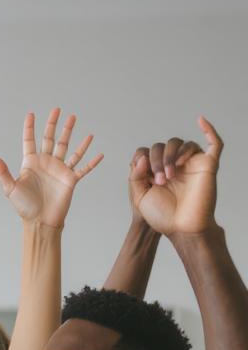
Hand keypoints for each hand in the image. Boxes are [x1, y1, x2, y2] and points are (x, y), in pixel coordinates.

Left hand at [0, 109, 102, 227]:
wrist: (39, 221)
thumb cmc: (24, 206)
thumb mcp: (10, 188)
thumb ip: (3, 171)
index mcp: (31, 164)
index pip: (30, 141)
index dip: (29, 128)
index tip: (31, 114)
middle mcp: (46, 163)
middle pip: (50, 139)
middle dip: (54, 124)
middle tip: (57, 109)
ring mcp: (59, 170)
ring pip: (67, 147)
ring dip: (71, 133)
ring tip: (74, 118)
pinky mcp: (71, 179)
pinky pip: (83, 168)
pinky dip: (92, 162)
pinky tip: (99, 153)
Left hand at [129, 117, 221, 236]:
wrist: (180, 228)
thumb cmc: (162, 216)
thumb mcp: (140, 197)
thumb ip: (135, 177)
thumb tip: (142, 156)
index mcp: (157, 171)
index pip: (148, 152)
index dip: (144, 160)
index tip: (146, 178)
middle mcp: (174, 165)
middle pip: (164, 145)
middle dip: (158, 159)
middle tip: (160, 180)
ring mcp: (191, 163)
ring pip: (182, 143)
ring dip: (172, 154)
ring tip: (170, 175)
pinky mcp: (208, 165)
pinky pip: (214, 143)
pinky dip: (209, 129)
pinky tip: (201, 120)